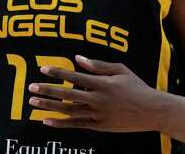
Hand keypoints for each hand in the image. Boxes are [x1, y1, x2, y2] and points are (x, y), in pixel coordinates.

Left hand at [27, 55, 170, 132]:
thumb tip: (77, 58)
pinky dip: (61, 124)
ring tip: (32, 103)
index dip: (58, 72)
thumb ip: (98, 65)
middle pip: (67, 95)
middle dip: (48, 91)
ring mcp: (98, 115)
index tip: (43, 69)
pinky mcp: (99, 127)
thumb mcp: (120, 70)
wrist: (153, 111)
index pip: (75, 77)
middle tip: (31, 88)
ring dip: (49, 107)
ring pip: (69, 111)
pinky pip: (76, 125)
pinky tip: (46, 121)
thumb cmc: (136, 87)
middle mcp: (98, 99)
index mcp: (102, 83)